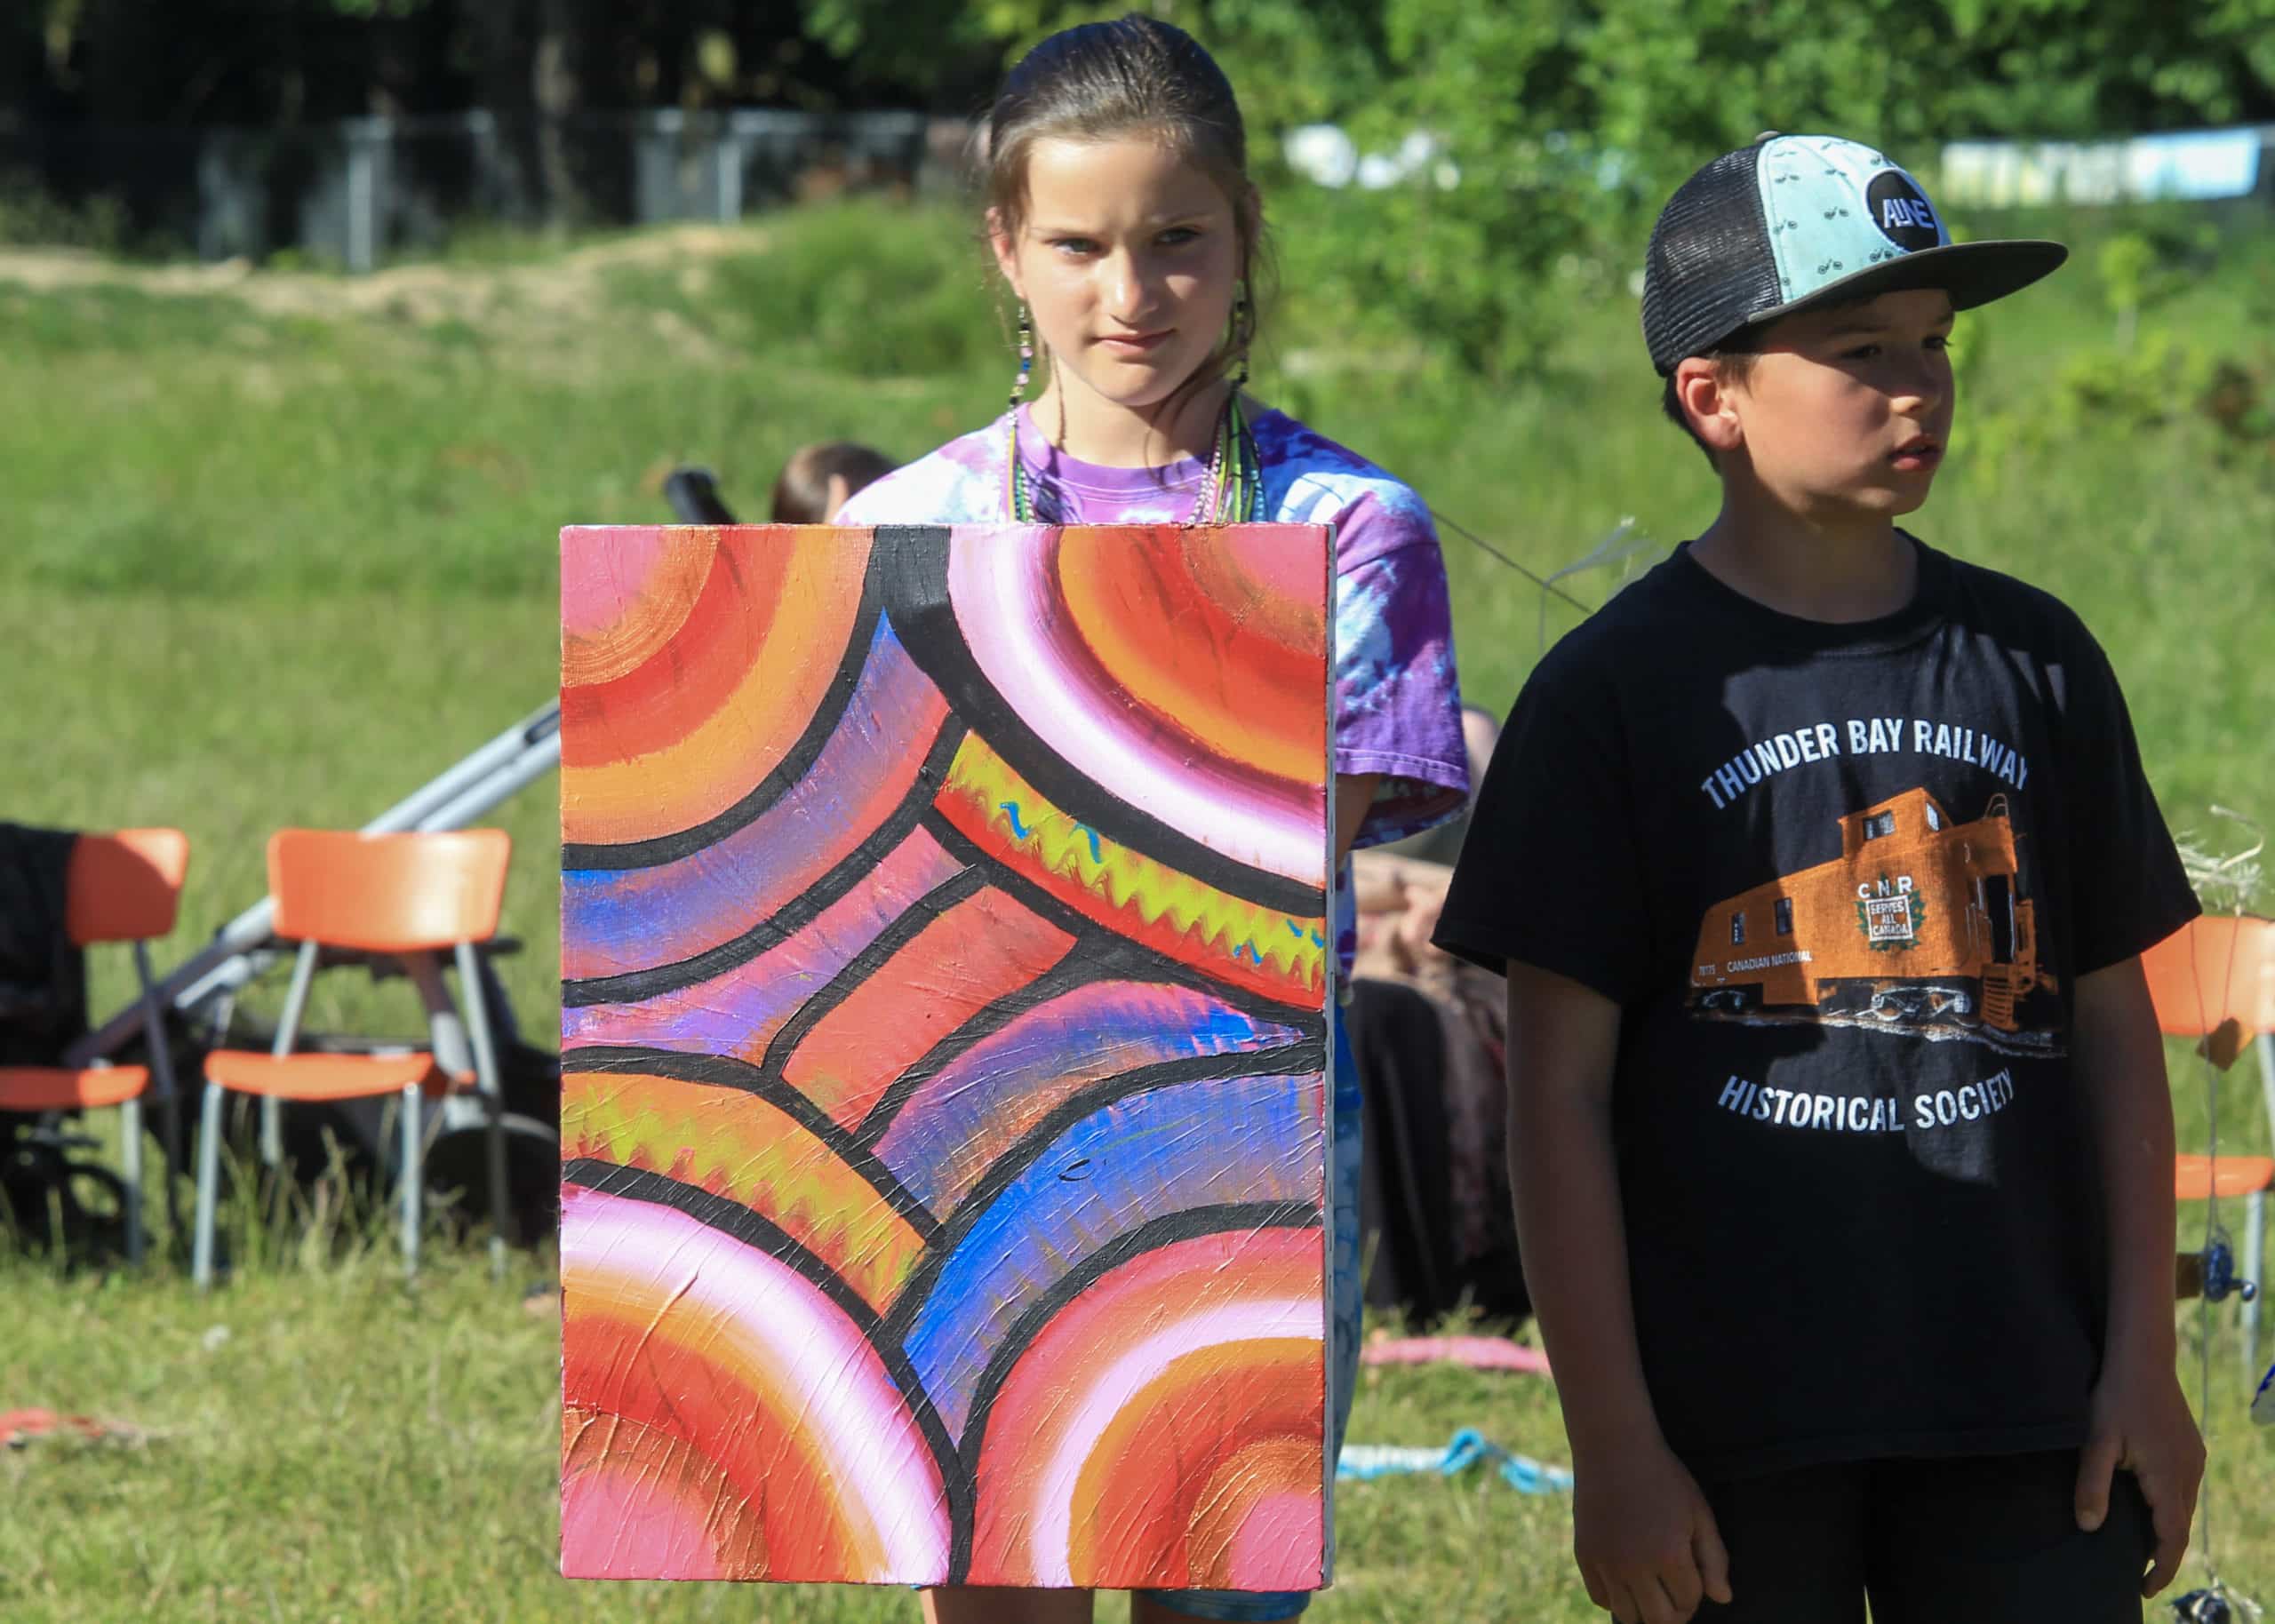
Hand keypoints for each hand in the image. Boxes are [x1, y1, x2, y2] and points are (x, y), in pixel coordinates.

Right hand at [1573, 1435, 1732, 1623]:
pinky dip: (1617, 1597)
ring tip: (1652, 1589)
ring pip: (1629, 1616)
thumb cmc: (1663, 1476)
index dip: (1696, 1593)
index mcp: (1669, 1554)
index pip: (1689, 1601)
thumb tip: (1722, 1598)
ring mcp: (1606, 1563)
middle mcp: (1635, 1565)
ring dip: (1645, 1610)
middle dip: (1675, 1612)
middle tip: (1676, 1593)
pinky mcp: (1585, 1556)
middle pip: (1660, 1619)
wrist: (1613, 1447)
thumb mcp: (1698, 1512)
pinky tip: (1627, 1578)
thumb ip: (1714, 1559)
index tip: (1693, 1575)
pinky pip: (1601, 1599)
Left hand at [2074, 1358, 2204, 1595]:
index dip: (2162, 1568)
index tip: (2145, 1588)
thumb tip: (2088, 1526)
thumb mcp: (2096, 1441)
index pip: (2171, 1538)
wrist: (2143, 1358)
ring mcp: (2193, 1459)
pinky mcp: (2190, 1447)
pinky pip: (2184, 1489)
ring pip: (2184, 1508)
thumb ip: (2091, 1485)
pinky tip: (2152, 1507)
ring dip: (2167, 1530)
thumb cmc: (2116, 1397)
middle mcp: (2189, 1473)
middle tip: (2140, 1575)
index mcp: (2168, 1478)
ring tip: (2144, 1548)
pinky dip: (2171, 1507)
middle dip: (2163, 1554)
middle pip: (2181, 1527)